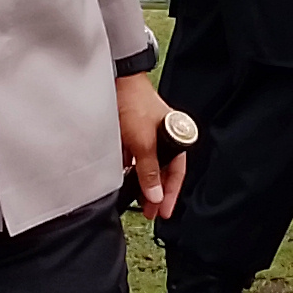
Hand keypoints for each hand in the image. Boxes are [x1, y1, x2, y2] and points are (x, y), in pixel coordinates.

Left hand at [118, 73, 187, 219]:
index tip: (163, 212)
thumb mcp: (143, 142)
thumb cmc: (135, 104)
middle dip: (156, 192)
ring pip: (148, 165)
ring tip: (137, 200)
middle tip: (149, 212)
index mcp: (176, 137)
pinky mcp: (132, 132)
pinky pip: (134, 157)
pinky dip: (130, 169)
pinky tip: (124, 180)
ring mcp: (148, 134)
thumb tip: (155, 196)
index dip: (170, 194)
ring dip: (142, 182)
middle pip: (163, 171)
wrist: (116, 80)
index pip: (177, 172)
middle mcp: (165, 137)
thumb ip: (149, 171)